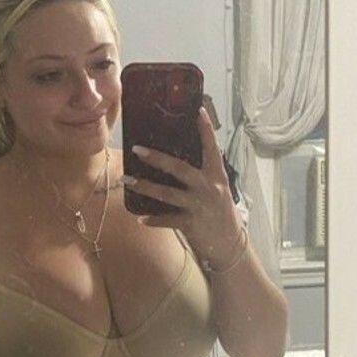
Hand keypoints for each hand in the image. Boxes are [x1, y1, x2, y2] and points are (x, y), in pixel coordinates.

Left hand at [123, 108, 240, 259]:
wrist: (229, 245)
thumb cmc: (221, 215)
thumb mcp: (218, 190)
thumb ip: (202, 176)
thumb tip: (178, 161)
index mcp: (216, 176)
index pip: (211, 148)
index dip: (205, 129)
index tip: (198, 111)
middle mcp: (208, 187)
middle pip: (179, 168)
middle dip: (157, 158)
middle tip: (137, 150)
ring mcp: (199, 205)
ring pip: (167, 193)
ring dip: (144, 186)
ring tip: (127, 180)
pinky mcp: (191, 223)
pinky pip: (167, 220)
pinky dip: (153, 220)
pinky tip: (140, 218)